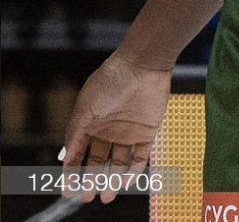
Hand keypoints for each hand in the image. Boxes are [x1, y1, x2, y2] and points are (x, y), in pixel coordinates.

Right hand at [61, 50, 170, 201]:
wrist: (142, 65)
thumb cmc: (109, 83)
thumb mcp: (84, 109)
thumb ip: (75, 134)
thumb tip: (65, 158)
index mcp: (89, 125)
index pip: (77, 155)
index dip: (71, 174)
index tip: (67, 192)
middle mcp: (107, 130)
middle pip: (97, 162)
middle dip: (91, 181)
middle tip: (88, 197)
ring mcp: (128, 131)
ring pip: (118, 163)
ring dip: (112, 181)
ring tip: (107, 197)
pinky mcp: (148, 130)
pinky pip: (140, 156)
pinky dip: (133, 170)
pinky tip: (125, 182)